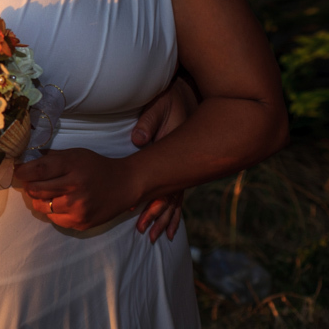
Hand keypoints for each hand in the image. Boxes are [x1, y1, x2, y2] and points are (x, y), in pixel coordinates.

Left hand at [15, 149, 138, 230]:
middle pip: (36, 190)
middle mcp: (74, 188)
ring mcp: (78, 208)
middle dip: (29, 185)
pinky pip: (54, 219)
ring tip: (46, 193)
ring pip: (42, 207)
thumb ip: (50, 158)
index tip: (18, 171)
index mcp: (71, 166)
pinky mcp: (81, 223)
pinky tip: (60, 203)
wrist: (125, 184)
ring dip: (39, 200)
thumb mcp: (74, 154)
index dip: (22, 171)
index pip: (37, 171)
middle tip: (31, 182)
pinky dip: (52, 212)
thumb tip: (24, 163)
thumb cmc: (95, 166)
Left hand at [130, 74, 197, 239]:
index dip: (152, 201)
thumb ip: (149, 121)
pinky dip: (174, 209)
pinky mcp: (182, 165)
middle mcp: (181, 163)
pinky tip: (171, 224)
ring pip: (176, 197)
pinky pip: (179, 192)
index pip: (163, 182)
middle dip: (157, 216)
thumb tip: (139, 139)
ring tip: (157, 236)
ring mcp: (184, 166)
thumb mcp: (161, 107)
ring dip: (166, 217)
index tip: (137, 216)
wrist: (191, 93)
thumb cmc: (172, 99)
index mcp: (174, 152)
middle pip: (171, 196)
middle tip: (145, 234)